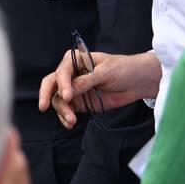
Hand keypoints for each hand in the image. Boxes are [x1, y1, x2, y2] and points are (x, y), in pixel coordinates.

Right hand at [38, 49, 161, 127]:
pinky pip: (68, 109)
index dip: (62, 84)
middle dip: (48, 96)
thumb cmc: (124, 69)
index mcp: (76, 60)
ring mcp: (75, 89)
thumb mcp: (106, 72)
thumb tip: (70, 90)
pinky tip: (69, 123)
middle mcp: (72, 74)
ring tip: (71, 120)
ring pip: (59, 99)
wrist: (139, 81)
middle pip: (52, 84)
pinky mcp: (81, 101)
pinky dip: (65, 117)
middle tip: (45, 107)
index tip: (67, 96)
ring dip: (62, 110)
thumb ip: (87, 81)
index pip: (61, 72)